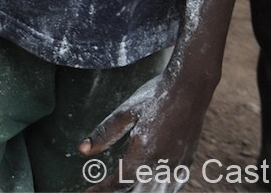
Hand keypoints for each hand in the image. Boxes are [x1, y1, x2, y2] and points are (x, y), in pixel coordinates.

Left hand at [82, 75, 204, 192]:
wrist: (189, 89)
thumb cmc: (154, 97)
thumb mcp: (124, 113)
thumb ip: (104, 134)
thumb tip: (82, 151)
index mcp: (144, 152)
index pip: (120, 182)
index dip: (103, 190)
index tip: (89, 192)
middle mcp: (163, 164)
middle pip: (138, 192)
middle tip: (100, 191)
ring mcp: (178, 164)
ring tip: (122, 191)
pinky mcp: (187, 161)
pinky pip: (174, 186)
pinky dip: (162, 192)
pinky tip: (152, 189)